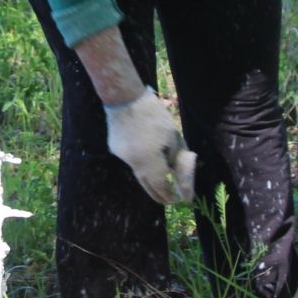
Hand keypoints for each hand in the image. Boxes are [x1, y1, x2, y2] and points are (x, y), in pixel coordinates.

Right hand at [104, 88, 196, 204]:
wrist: (125, 98)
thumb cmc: (154, 115)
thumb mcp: (173, 136)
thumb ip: (178, 158)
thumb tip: (181, 176)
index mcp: (149, 160)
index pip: (161, 186)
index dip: (171, 194)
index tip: (180, 199)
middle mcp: (133, 163)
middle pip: (148, 186)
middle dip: (160, 194)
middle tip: (170, 198)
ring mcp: (122, 157)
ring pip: (139, 174)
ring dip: (151, 179)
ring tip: (162, 180)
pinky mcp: (116, 150)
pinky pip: (132, 161)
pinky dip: (141, 163)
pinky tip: (146, 154)